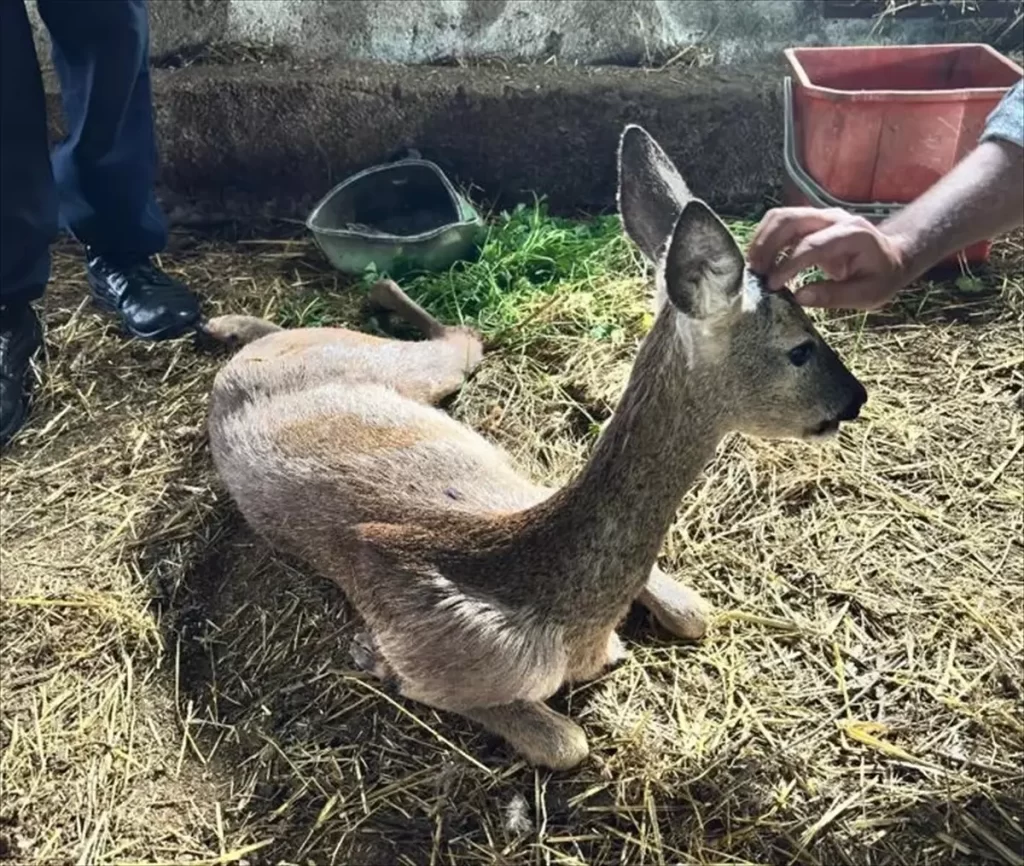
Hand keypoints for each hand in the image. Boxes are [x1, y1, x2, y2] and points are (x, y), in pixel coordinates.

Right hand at [747, 207, 909, 309]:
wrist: (890, 257)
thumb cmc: (880, 277)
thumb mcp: (867, 295)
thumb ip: (835, 296)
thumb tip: (800, 297)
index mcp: (853, 234)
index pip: (811, 245)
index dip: (788, 265)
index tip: (773, 286)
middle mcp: (834, 217)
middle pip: (790, 220)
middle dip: (767, 246)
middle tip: (756, 274)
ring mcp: (820, 215)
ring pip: (781, 216)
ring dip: (762, 240)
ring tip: (754, 267)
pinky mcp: (810, 220)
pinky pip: (781, 221)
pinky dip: (766, 238)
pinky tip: (761, 260)